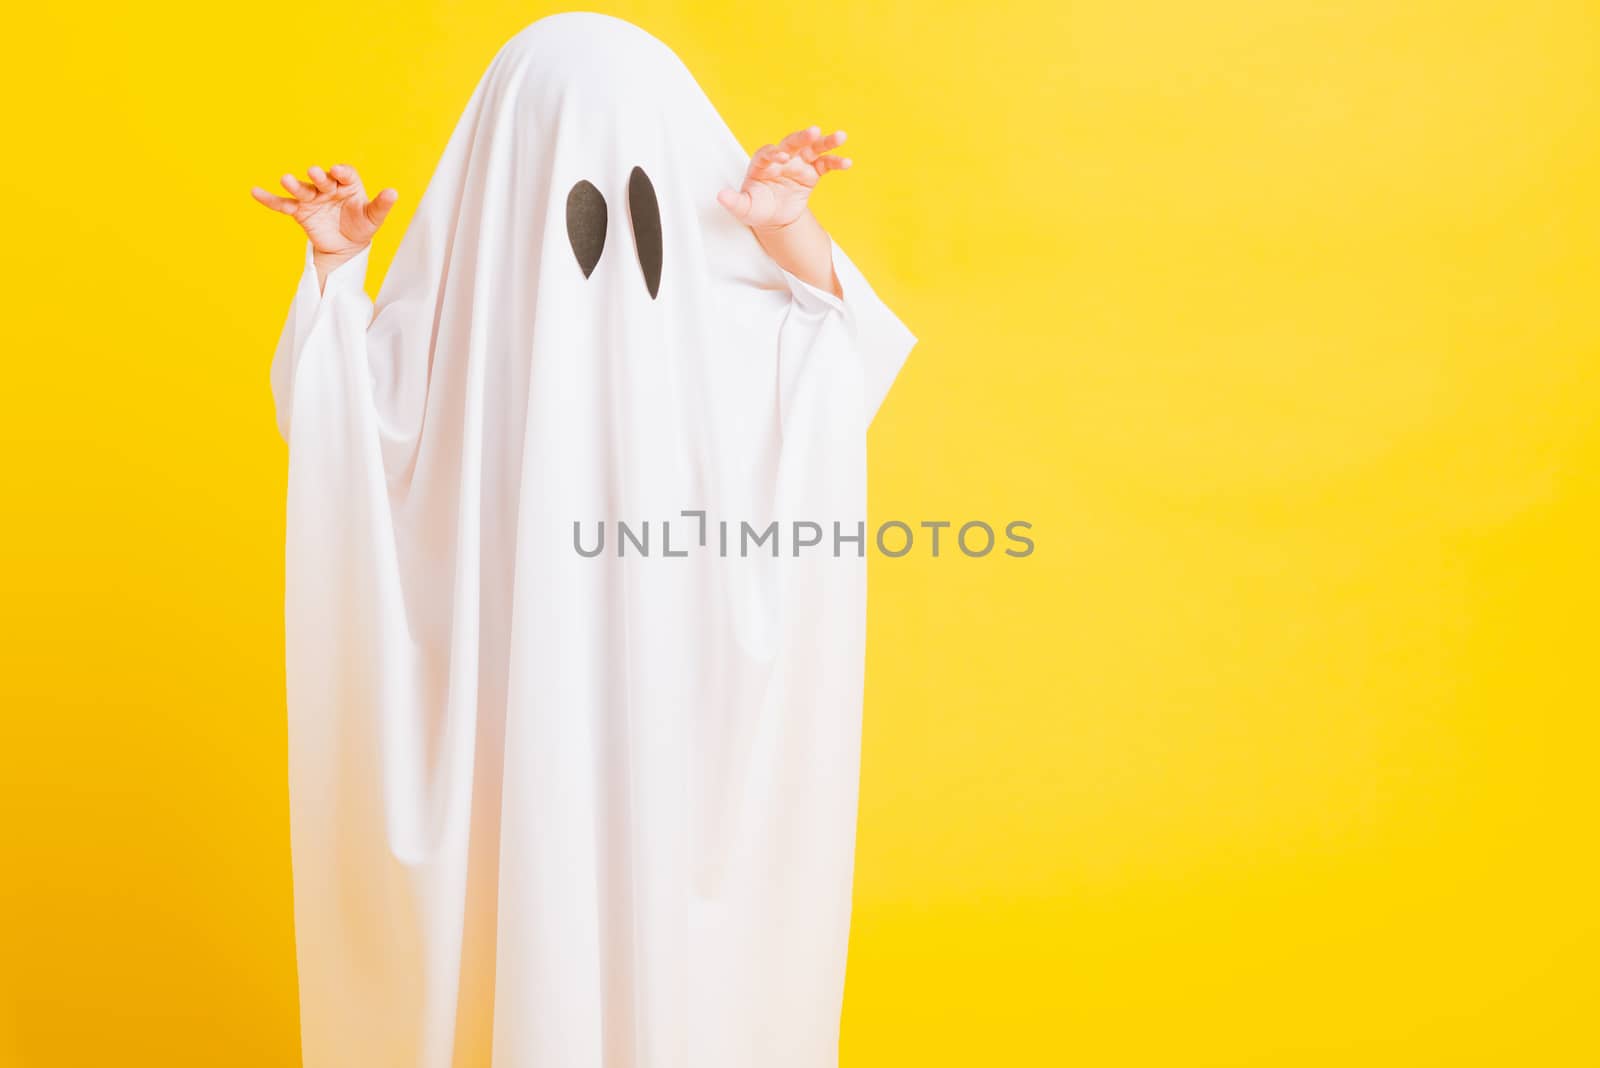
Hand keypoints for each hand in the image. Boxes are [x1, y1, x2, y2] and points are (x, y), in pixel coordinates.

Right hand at [251, 165, 397, 272]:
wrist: (346, 246)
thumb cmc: (361, 226)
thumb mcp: (373, 218)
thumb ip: (381, 205)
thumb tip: (393, 192)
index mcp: (348, 184)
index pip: (345, 174)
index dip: (342, 172)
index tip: (338, 172)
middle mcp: (328, 187)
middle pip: (321, 179)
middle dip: (318, 176)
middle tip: (314, 172)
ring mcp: (312, 198)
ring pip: (302, 189)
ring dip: (294, 184)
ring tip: (285, 179)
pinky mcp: (300, 211)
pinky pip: (283, 205)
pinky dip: (269, 199)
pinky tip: (255, 192)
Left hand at [717, 126, 850, 231]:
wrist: (774, 218)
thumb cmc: (757, 209)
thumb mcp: (744, 209)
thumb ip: (734, 202)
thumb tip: (721, 196)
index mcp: (762, 163)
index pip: (768, 153)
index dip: (774, 153)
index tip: (782, 157)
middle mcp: (782, 158)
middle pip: (792, 143)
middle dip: (802, 137)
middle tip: (813, 131)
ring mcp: (798, 163)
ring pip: (812, 148)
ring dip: (826, 142)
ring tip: (841, 136)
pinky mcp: (812, 172)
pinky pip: (825, 165)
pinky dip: (836, 162)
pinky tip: (847, 162)